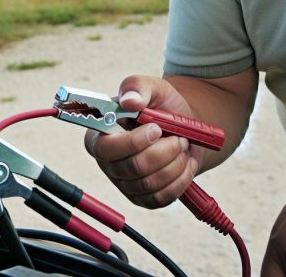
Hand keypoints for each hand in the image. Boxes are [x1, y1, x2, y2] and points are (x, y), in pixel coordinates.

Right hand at [83, 75, 201, 207]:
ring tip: (182, 146)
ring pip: (151, 183)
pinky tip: (185, 163)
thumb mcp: (153, 88)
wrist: (184, 128)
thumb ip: (137, 87)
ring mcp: (125, 184)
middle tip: (179, 136)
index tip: (157, 129)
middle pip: (133, 168)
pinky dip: (181, 179)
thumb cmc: (162, 106)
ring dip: (176, 162)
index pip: (104, 149)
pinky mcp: (144, 199)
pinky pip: (162, 197)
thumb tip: (128, 101)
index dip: (132, 142)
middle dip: (164, 150)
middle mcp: (108, 163)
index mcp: (100, 135)